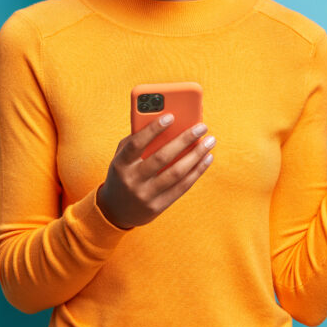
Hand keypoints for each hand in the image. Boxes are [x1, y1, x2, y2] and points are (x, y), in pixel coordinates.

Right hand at [96, 114, 215, 229]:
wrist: (116, 210)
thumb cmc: (124, 173)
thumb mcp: (121, 157)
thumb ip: (138, 141)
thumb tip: (167, 124)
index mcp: (120, 164)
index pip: (136, 144)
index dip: (153, 130)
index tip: (171, 116)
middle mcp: (132, 180)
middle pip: (162, 157)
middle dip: (184, 140)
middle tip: (202, 127)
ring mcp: (145, 195)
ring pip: (176, 173)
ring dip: (196, 155)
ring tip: (210, 141)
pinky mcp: (158, 206)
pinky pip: (182, 187)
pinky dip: (197, 171)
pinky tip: (207, 158)